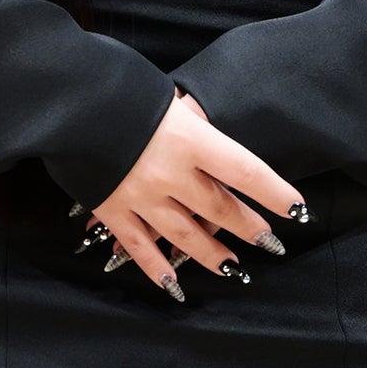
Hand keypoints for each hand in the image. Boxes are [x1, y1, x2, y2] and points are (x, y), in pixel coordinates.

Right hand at [76, 84, 304, 296]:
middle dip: (248, 227)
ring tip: (232, 270)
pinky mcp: (113, 208)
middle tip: (271, 244)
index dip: (275, 193)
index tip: (297, 209)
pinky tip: (174, 282)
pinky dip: (157, 266)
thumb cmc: (121, 86)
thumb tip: (208, 140)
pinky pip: (139, 245)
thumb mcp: (167, 98)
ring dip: (211, 254)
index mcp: (190, 138)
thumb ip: (190, 125)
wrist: (69, 98)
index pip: (246, 171)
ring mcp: (141, 196)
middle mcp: (171, 173)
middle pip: (219, 207)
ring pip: (185, 234)